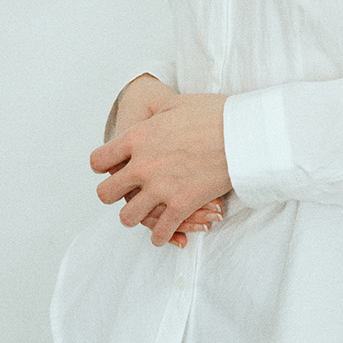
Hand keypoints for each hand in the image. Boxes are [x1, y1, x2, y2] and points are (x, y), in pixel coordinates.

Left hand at [91, 92, 231, 248]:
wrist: (243, 132)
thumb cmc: (214, 114)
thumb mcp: (175, 105)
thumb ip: (154, 120)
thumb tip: (151, 123)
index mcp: (137, 138)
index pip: (98, 161)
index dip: (102, 166)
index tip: (110, 169)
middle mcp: (142, 165)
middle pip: (106, 194)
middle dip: (113, 195)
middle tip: (123, 194)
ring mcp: (161, 188)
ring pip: (128, 217)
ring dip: (135, 217)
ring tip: (142, 215)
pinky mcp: (181, 205)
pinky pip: (161, 231)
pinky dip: (162, 236)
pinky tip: (164, 235)